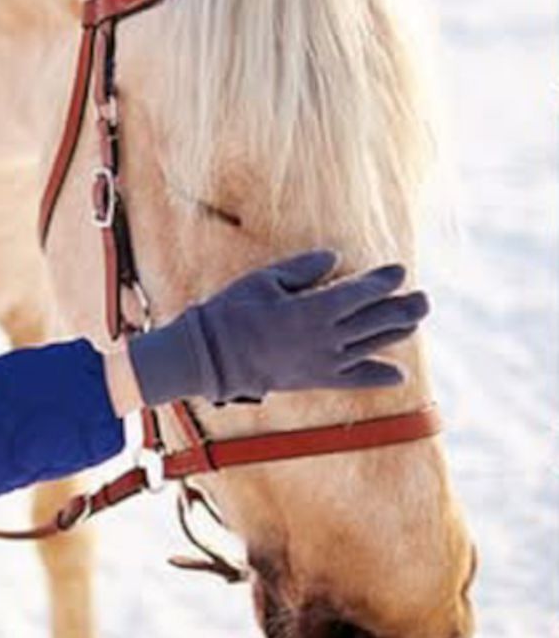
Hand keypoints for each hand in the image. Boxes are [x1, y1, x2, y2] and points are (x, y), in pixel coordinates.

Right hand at [127, 250, 429, 406]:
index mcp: (312, 310)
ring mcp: (322, 362)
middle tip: (424, 299)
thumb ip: (303, 268)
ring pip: (370, 346)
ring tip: (415, 321)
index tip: (399, 270)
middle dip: (402, 308)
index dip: (382, 281)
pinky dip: (377, 377)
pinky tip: (397, 374)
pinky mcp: (314, 379)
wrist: (213, 356)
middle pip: (374, 321)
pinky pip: (354, 379)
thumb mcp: (264, 279)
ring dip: (396, 333)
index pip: (359, 293)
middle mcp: (325, 338)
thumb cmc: (233, 310)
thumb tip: (335, 258)